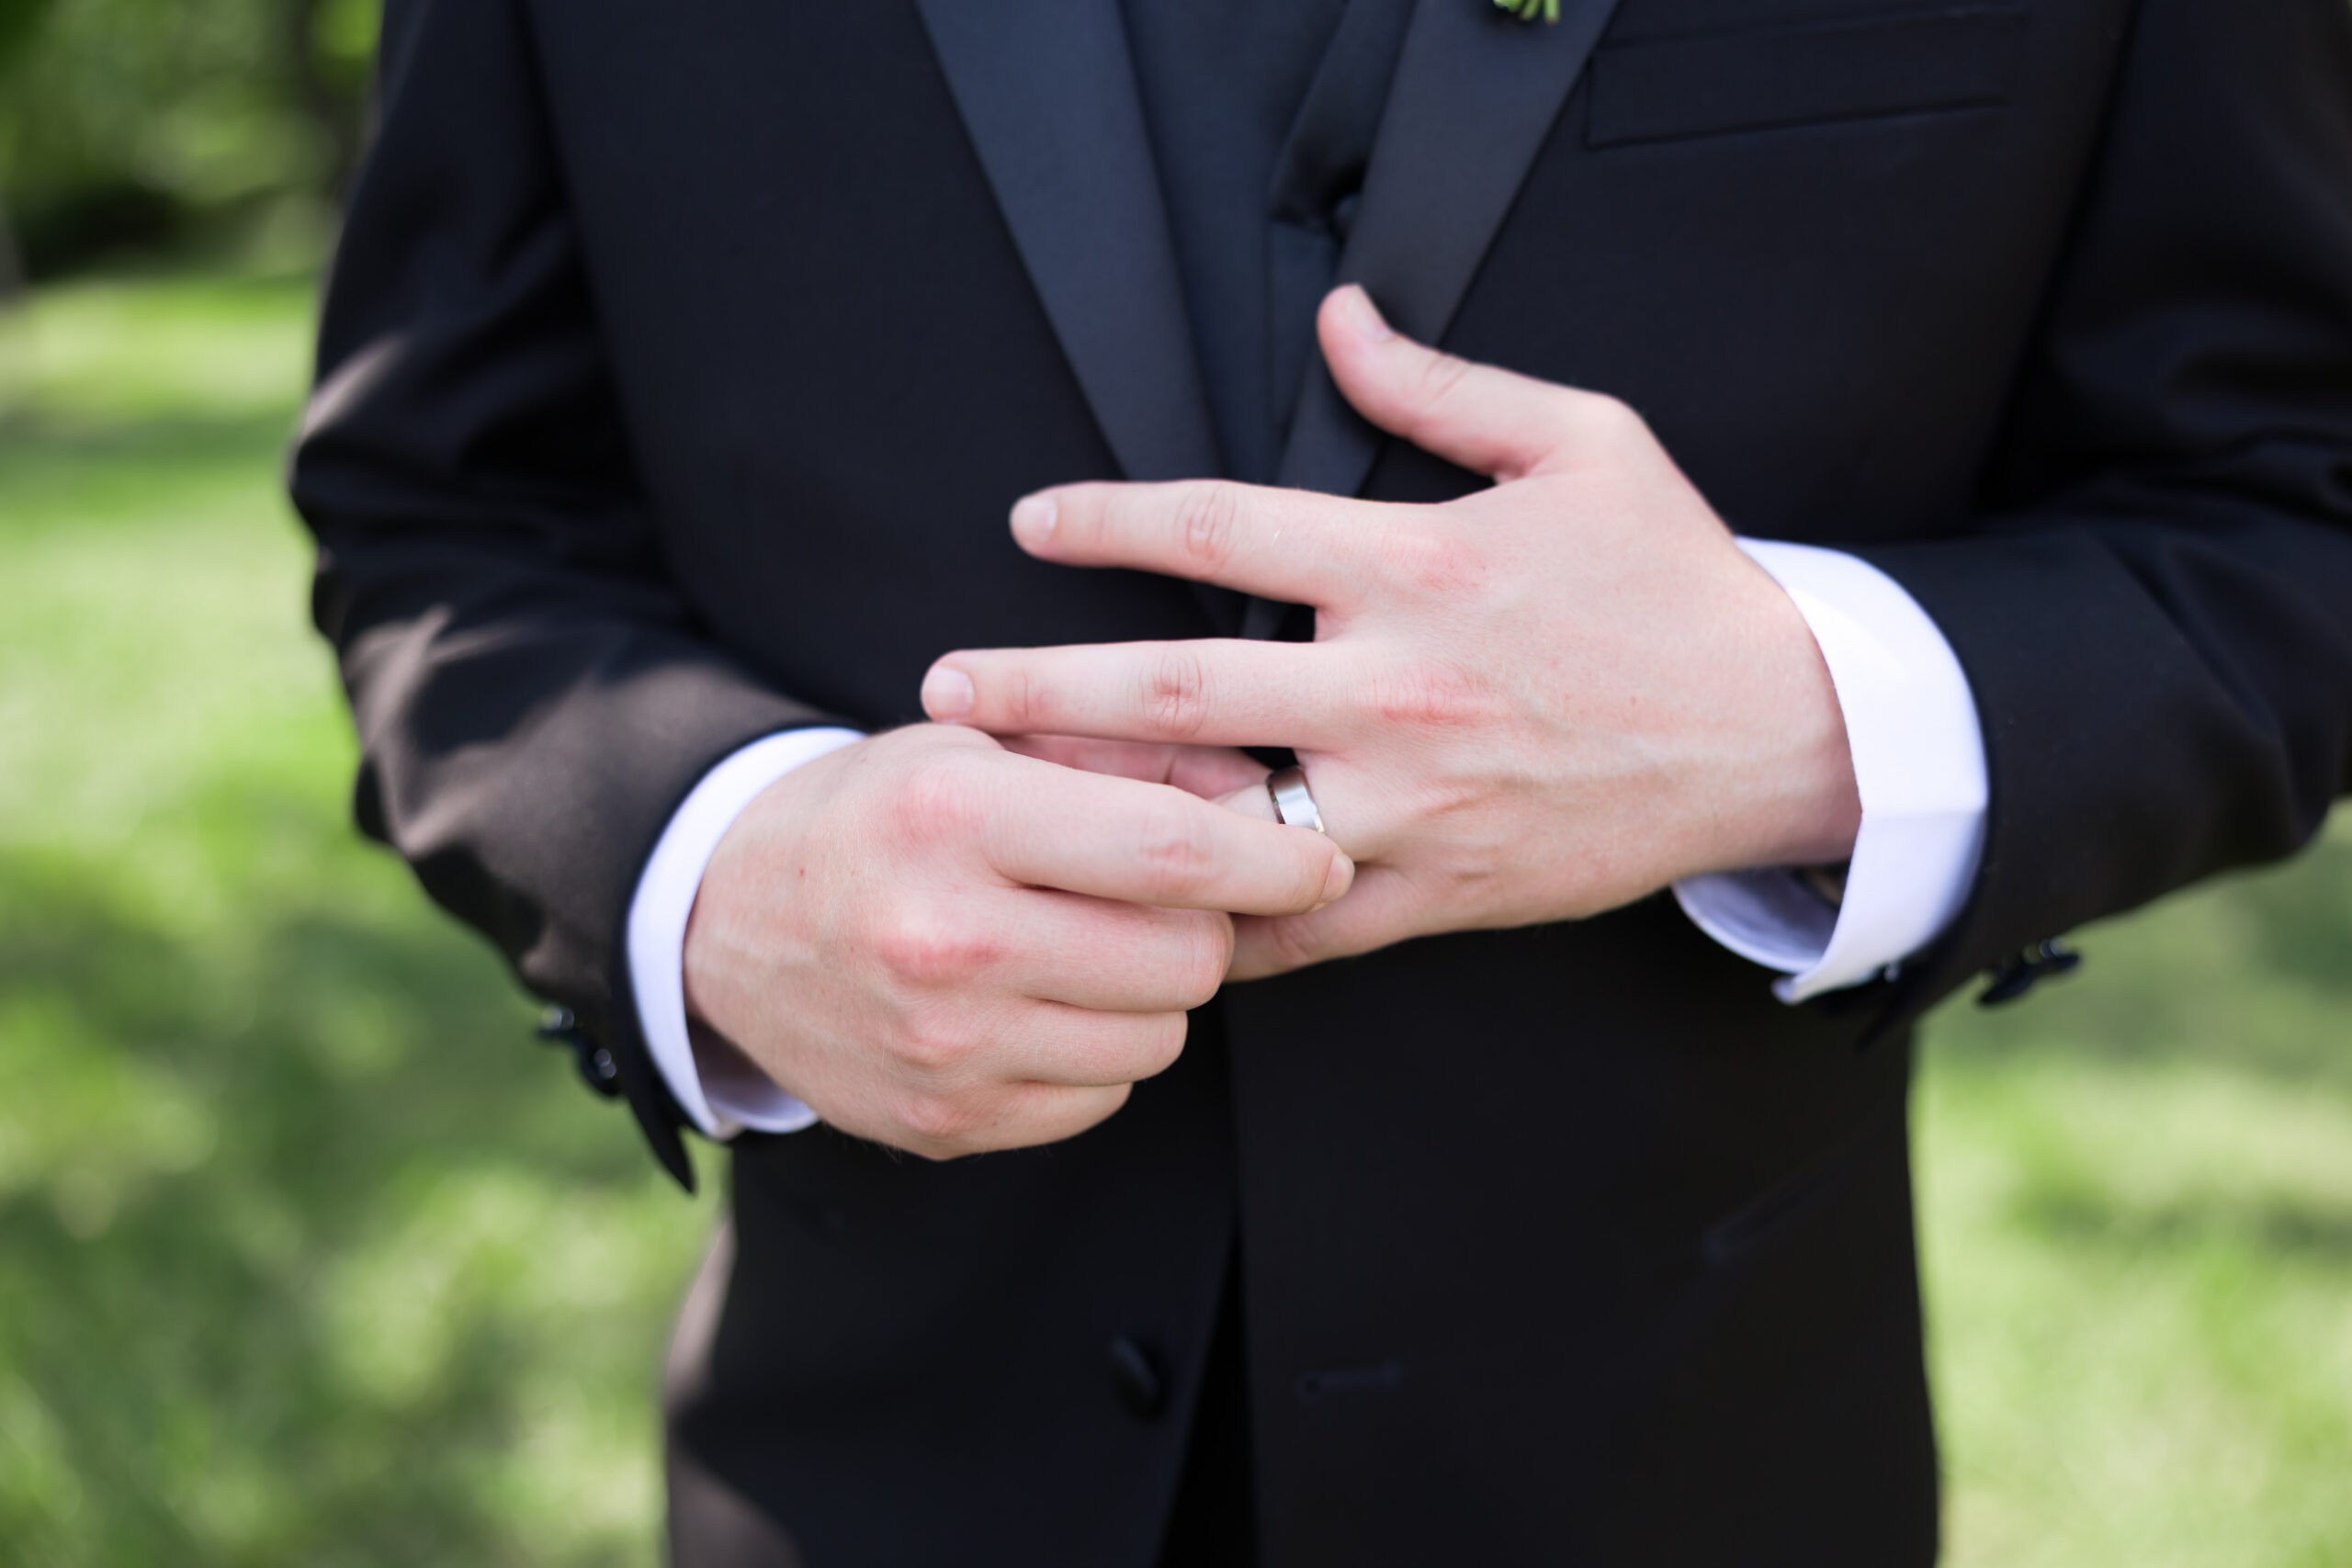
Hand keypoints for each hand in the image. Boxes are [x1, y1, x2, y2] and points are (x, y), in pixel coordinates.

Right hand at [682, 724, 1349, 1156]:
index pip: (1171, 850)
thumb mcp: (977, 740)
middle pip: (1186, 960)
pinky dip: (1095, 1053)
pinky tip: (1036, 1003)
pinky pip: (1100, 1099)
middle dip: (1207, 927)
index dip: (1274, 858)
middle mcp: (946, 938)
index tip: (1323, 858)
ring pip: (1156, 1039)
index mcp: (957, 815)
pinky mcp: (944, 1124)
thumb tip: (1268, 795)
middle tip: (1166, 899)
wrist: (721, 923)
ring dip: (1152, 994)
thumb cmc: (879, 812)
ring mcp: (943, 1047)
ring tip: (1085, 944)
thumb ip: (1126, 753)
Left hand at [920, 286, 1858, 978]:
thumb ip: (1441, 387)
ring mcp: (1412, 803)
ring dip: (1095, 813)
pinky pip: (1298, 925)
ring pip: (1216, 821)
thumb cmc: (1673, 582)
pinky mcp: (1438, 891)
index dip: (1105, 519)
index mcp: (1418, 566)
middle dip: (1036, 687)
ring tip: (1000, 808)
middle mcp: (1397, 688)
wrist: (1779, 733)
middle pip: (1172, 687)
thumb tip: (1338, 319)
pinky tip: (1133, 915)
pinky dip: (1210, 924)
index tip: (1030, 523)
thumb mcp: (1581, 444)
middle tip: (940, 691)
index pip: (1219, 528)